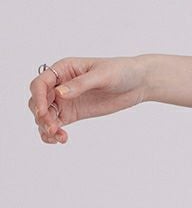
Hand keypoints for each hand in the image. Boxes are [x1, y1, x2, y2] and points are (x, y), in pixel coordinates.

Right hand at [28, 55, 148, 144]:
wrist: (138, 82)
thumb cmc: (122, 71)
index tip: (44, 112)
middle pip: (37, 101)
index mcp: (64, 69)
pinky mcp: (72, 113)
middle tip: (53, 127)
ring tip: (59, 136)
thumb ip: (81, 84)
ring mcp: (65, 100)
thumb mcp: (103, 76)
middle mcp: (60, 84)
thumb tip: (59, 93)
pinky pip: (54, 124)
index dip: (38, 98)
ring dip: (45, 127)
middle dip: (41, 115)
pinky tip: (61, 139)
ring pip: (44, 115)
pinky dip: (52, 133)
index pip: (40, 83)